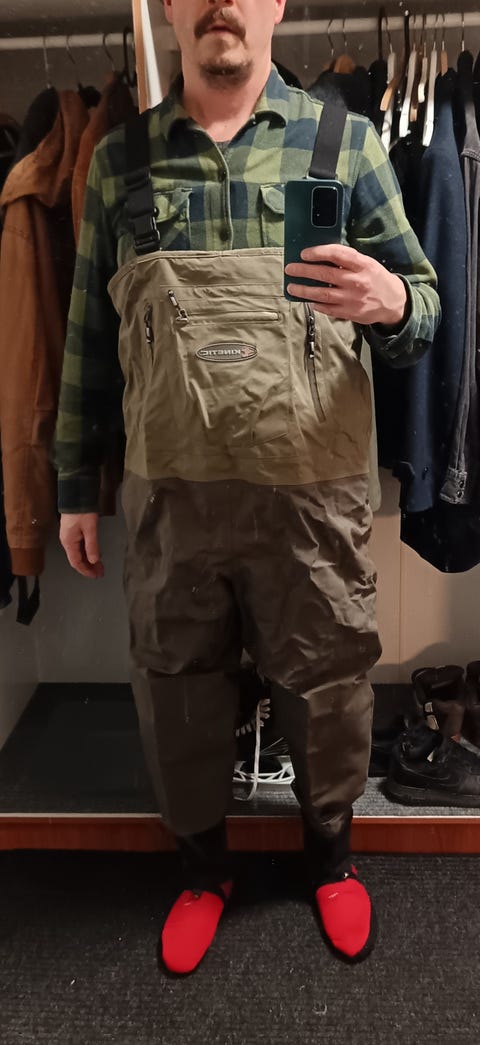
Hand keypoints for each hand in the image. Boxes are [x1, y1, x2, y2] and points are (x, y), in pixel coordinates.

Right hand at [59, 513, 103, 578]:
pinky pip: (79, 547)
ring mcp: (69, 537)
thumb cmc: (82, 511)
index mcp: (69, 542)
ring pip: (78, 554)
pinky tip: (93, 555)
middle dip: (88, 567)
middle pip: (77, 559)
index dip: (86, 571)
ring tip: (99, 566)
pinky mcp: (72, 532)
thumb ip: (92, 546)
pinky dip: (87, 553)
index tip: (96, 575)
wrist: (76, 495)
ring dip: (88, 561)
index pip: (76, 562)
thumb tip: (94, 560)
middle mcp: (67, 541)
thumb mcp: (90, 529)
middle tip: (100, 572)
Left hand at [285, 243, 407, 326]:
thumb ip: (348, 260)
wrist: (393, 302)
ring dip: (304, 290)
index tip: (304, 254)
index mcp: (362, 264)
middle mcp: (356, 281)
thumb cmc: (375, 278)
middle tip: (290, 269)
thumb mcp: (367, 263)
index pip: (336, 254)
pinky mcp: (350, 313)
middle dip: (304, 271)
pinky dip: (316, 304)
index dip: (318, 252)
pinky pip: (328, 309)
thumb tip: (322, 255)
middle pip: (325, 274)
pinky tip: (308, 301)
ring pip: (323, 294)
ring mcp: (352, 299)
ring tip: (292, 287)